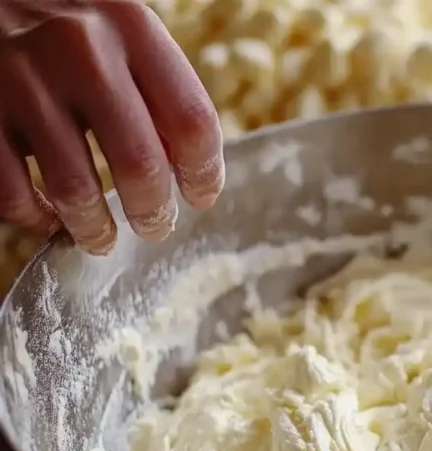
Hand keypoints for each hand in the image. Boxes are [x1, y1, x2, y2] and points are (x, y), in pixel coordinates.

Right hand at [0, 0, 223, 253]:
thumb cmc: (70, 18)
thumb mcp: (123, 29)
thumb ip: (157, 88)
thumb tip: (188, 170)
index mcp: (132, 28)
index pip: (192, 121)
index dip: (204, 173)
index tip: (200, 196)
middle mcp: (81, 50)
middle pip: (140, 164)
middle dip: (153, 212)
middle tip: (155, 228)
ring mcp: (22, 79)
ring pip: (74, 188)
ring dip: (94, 228)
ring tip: (102, 238)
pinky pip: (11, 190)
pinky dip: (33, 217)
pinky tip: (48, 218)